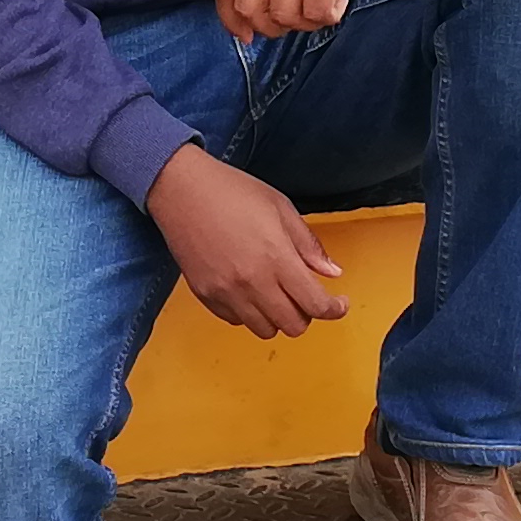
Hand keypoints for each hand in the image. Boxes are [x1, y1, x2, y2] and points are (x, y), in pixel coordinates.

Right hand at [145, 143, 348, 337]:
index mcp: (276, 257)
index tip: (338, 304)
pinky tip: (249, 290)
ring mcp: (227, 292)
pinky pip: (236, 321)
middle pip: (293, 326)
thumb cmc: (231, 191)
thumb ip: (308, 245)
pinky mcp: (205, 295)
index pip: (315, 304)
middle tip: (305, 296)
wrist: (181, 190)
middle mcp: (252, 281)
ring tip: (276, 293)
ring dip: (277, 317)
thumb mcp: (281, 208)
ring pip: (265, 330)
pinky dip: (249, 313)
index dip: (334, 309)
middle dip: (307, 315)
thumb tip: (331, 272)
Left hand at [215, 0, 396, 41]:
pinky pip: (317, 10)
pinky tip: (339, 2)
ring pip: (284, 13)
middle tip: (294, 22)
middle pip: (250, 7)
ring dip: (305, 23)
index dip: (232, 21)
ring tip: (322, 7)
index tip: (248, 36)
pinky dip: (329, 17)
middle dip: (271, 27)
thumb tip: (249, 21)